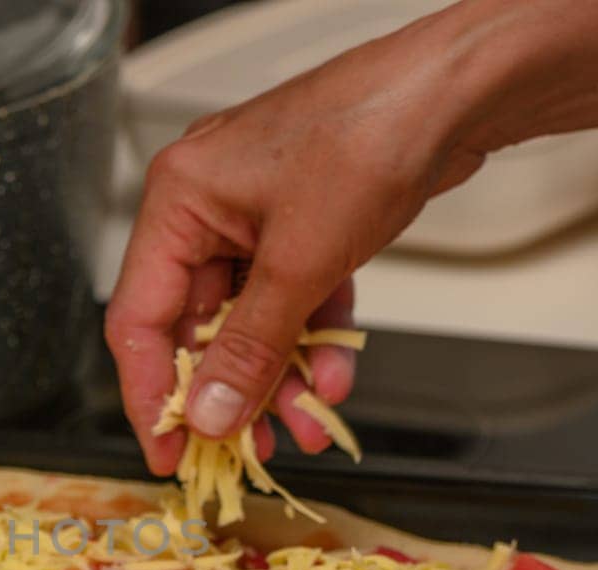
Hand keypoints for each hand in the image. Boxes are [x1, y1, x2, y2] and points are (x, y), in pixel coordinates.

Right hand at [104, 17, 491, 474]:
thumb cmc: (370, 135)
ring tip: (305, 422)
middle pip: (196, 327)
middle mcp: (207, 208)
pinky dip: (313, 340)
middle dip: (230, 392)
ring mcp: (256, 216)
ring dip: (279, 377)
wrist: (458, 90)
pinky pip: (292, 301)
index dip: (152, 395)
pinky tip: (335, 377)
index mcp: (179, 200)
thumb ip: (251, 348)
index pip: (138, 318)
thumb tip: (212, 413)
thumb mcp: (301, 262)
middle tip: (245, 449)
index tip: (171, 451)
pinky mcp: (302, 225)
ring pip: (251, 322)